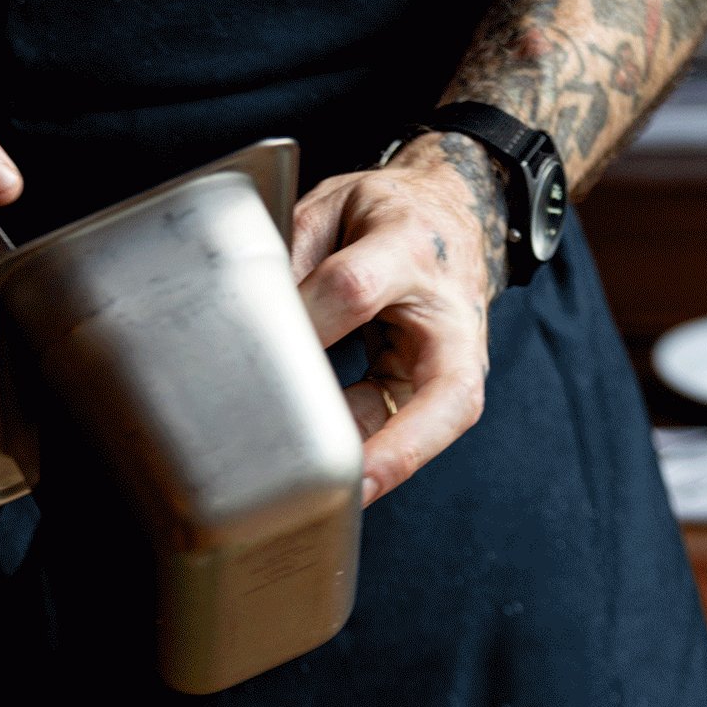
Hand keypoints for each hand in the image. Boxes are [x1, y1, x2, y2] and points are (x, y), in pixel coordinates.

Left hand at [291, 132, 508, 506]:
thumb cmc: (386, 216)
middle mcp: (447, 314)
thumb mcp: (334, 206)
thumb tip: (249, 315)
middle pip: (448, 392)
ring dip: (389, 465)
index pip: (356, 289)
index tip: (264, 342)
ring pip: (441, 425)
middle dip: (402, 445)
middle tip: (356, 484)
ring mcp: (456, 361)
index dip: (309, 320)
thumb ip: (294, 255)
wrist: (452, 216)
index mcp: (408, 247)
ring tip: (336, 501)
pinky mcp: (444, 392)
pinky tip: (332, 480)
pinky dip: (373, 457)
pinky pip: (410, 432)